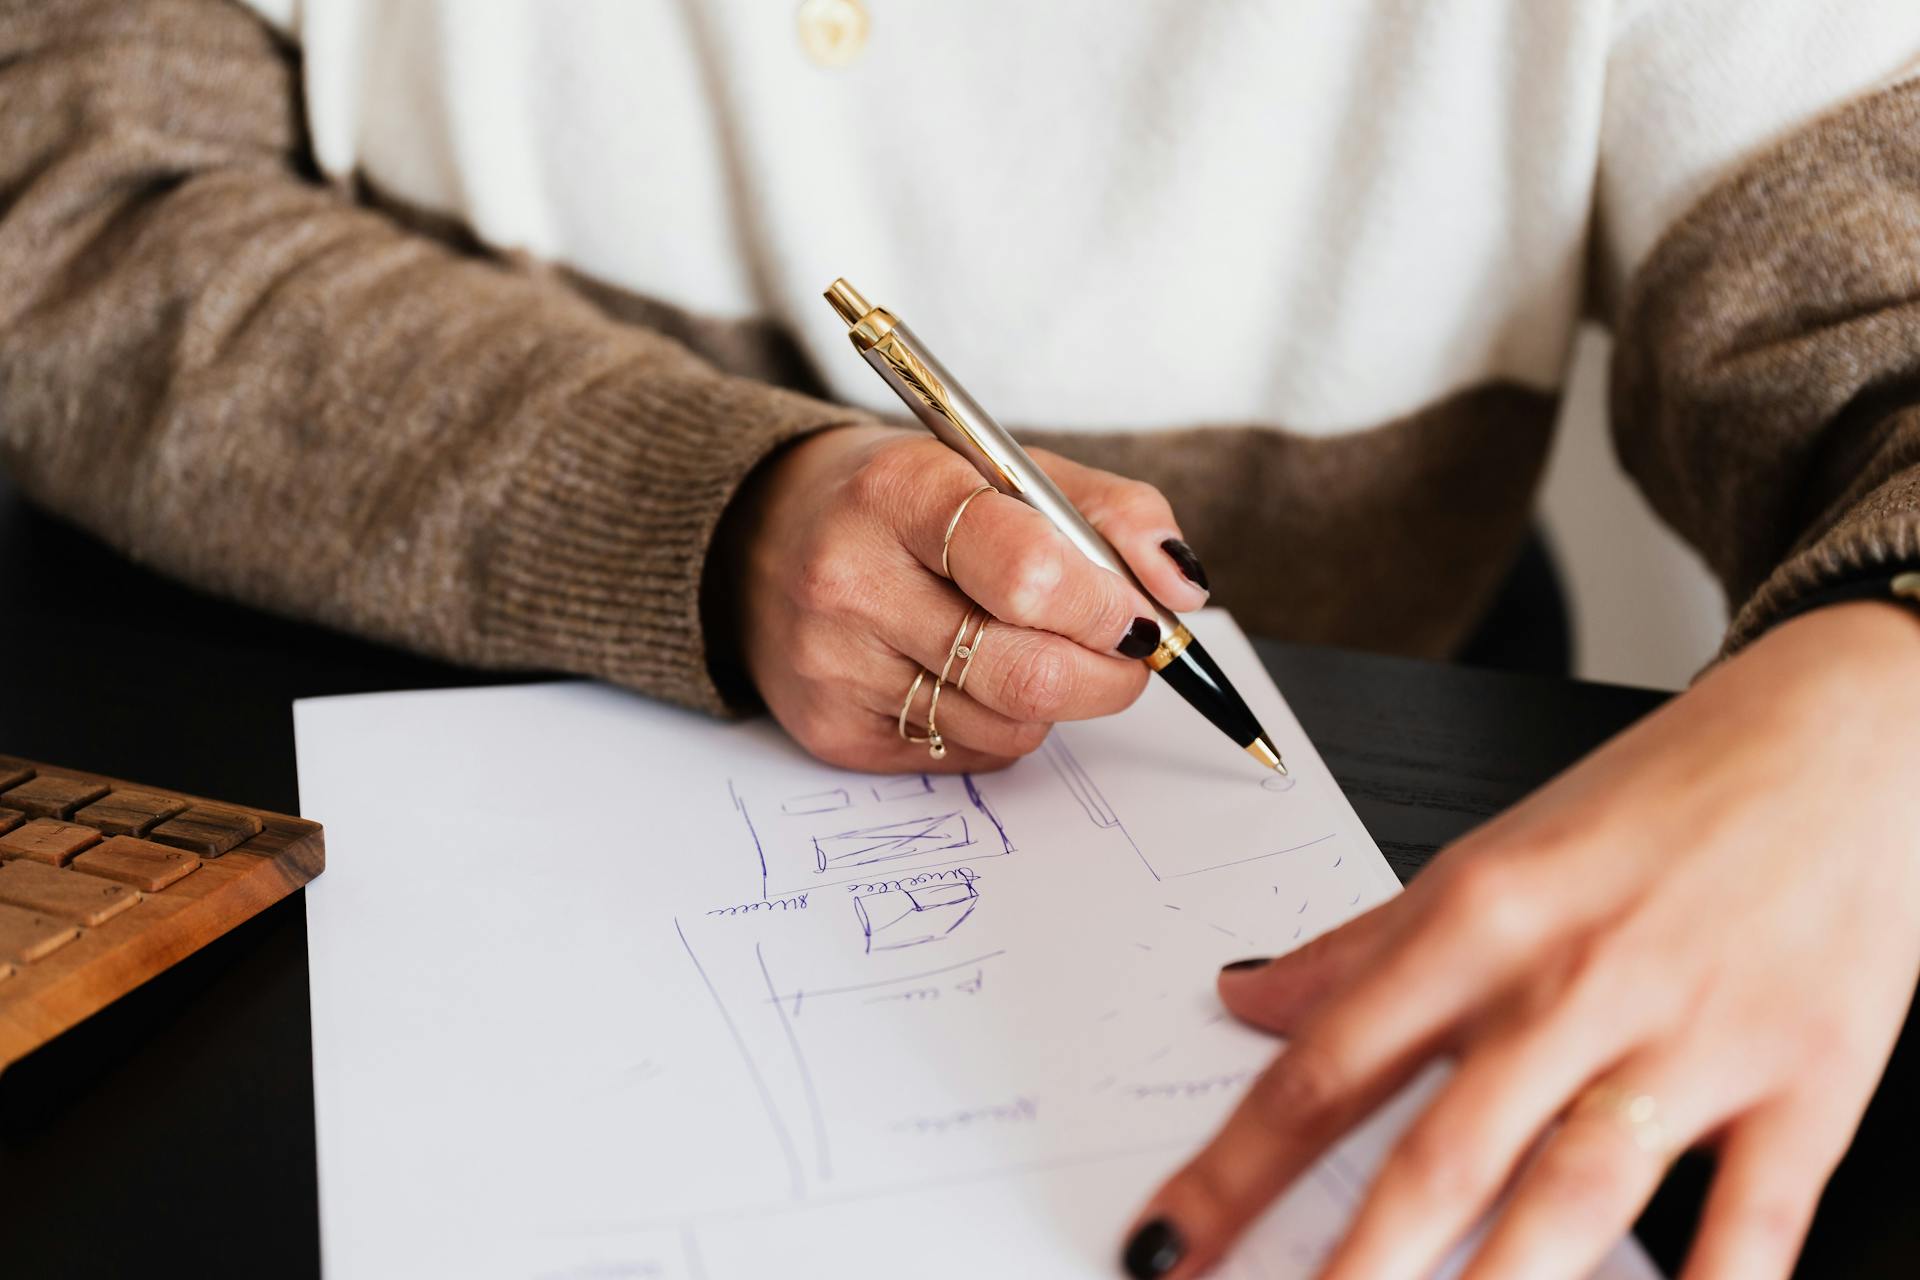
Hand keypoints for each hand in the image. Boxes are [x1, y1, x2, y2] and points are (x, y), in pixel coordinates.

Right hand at [725, 424, 1208, 771]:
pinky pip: (968, 754)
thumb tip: (1183, 592)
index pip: (1031, 573)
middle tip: (1126, 650)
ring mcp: (835, 665)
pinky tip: (970, 673)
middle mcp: (852, 580)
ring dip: (1054, 697)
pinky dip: (1001, 722)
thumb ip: (1112, 514)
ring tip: (1029, 643)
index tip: (1139, 613)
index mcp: (901, 491)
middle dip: (1109, 672)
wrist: (766, 536)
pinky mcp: (833, 731)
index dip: (1107, 607)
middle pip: (1029, 672)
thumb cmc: (908, 502)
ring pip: (1010, 724)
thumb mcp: (1007, 469)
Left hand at [1122, 601, 1919, 1278]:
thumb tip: (1245, 997)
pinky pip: (1750, 1221)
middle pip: (1439, 1153)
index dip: (1236, 1168)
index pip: (1327, 1065)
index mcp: (1479, 919)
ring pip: (1572, 1192)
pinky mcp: (1810, 1080)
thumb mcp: (1494, 852)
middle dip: (1350, 1266)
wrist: (1848, 730)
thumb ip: (1366, 944)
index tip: (1168, 1241)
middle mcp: (1572, 982)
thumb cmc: (1662, 796)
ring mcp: (1691, 1036)